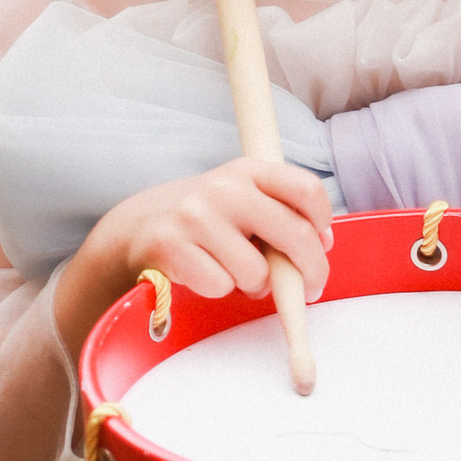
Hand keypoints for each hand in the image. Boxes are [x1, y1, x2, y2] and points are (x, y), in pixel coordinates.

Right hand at [54, 155, 331, 361]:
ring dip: (252, 285)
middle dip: (310, 271)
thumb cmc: (205, 221)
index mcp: (248, 170)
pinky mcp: (170, 246)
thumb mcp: (243, 202)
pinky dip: (218, 289)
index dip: (323, 222)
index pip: (306, 190)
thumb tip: (322, 244)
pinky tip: (205, 275)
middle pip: (294, 235)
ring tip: (235, 273)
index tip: (321, 242)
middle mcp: (224, 188)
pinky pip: (220, 286)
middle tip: (308, 288)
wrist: (137, 228)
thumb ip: (281, 215)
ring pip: (256, 273)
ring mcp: (195, 215)